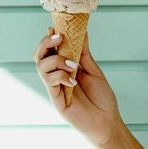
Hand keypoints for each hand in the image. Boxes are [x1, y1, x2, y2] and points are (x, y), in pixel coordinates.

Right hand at [33, 27, 120, 146]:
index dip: (50, 37)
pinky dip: (61, 75)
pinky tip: (73, 81)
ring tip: (73, 64)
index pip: (50, 49)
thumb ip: (84, 52)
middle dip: (46, 43)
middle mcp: (56, 75)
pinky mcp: (55, 98)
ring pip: (41, 66)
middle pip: (40, 55)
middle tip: (59, 37)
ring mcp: (54, 87)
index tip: (55, 27)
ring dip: (56, 60)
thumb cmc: (101, 97)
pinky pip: (50, 81)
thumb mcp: (93, 70)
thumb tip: (82, 32)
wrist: (107, 121)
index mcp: (64, 67)